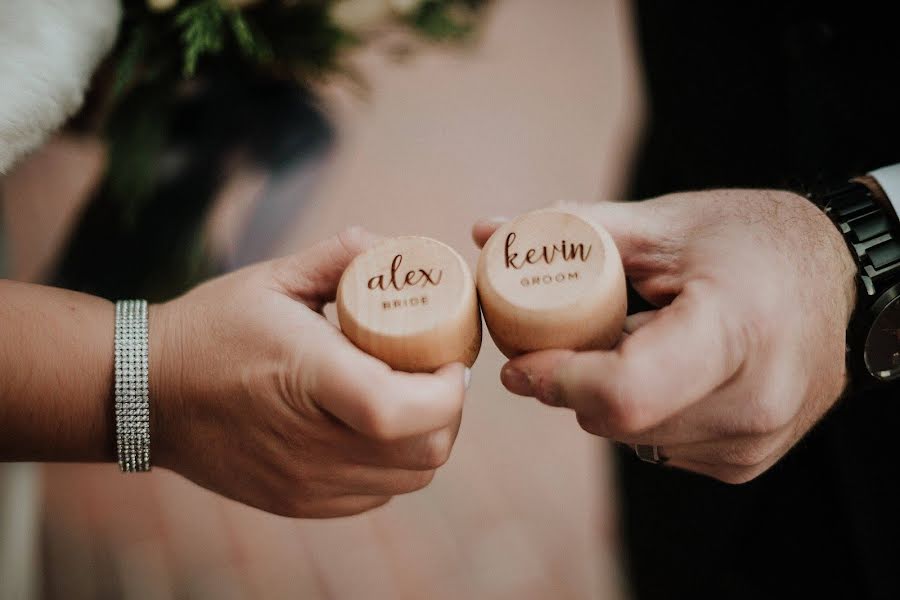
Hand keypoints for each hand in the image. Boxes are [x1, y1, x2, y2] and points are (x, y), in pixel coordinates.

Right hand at [150, 227, 467, 516]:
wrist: (146, 392)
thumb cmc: (211, 329)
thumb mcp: (272, 277)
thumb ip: (339, 256)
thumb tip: (393, 247)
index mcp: (306, 377)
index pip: (399, 410)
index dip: (446, 391)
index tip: (450, 359)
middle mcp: (308, 443)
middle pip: (423, 452)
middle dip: (448, 413)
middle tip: (437, 375)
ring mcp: (304, 482)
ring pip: (408, 479)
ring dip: (426, 439)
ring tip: (411, 400)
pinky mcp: (299, 502)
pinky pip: (377, 494)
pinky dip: (394, 464)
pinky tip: (376, 430)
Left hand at [474, 191, 856, 482]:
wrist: (840, 278)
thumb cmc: (751, 240)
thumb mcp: (665, 225)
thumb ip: (575, 230)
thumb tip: (485, 232)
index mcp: (733, 332)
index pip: (621, 391)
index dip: (557, 379)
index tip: (519, 361)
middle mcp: (752, 401)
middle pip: (615, 418)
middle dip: (572, 384)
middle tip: (563, 341)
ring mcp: (754, 440)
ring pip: (631, 437)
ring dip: (607, 399)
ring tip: (630, 343)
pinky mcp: (748, 460)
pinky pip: (660, 446)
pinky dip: (643, 412)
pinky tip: (663, 370)